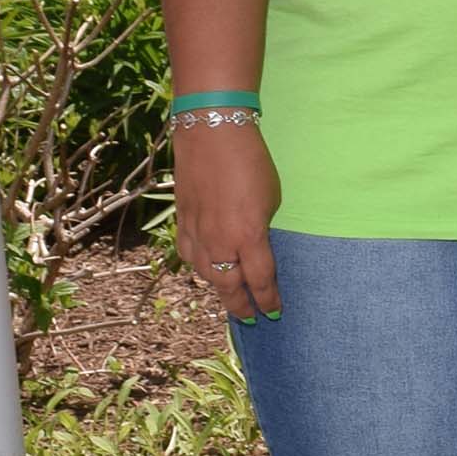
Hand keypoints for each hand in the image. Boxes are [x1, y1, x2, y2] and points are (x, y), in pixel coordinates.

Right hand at [174, 125, 282, 324]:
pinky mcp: (181, 222)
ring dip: (219, 289)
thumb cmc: (252, 164)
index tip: (275, 312)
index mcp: (248, 237)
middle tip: (252, 319)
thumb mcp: (272, 199)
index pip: (259, 280)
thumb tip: (255, 246)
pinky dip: (199, 267)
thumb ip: (262, 229)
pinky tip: (205, 270)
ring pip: (205, 273)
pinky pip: (189, 255)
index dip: (267, 299)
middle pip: (228, 285)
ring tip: (230, 299)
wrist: (211, 135)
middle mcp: (219, 242)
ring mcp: (196, 233)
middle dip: (241, 305)